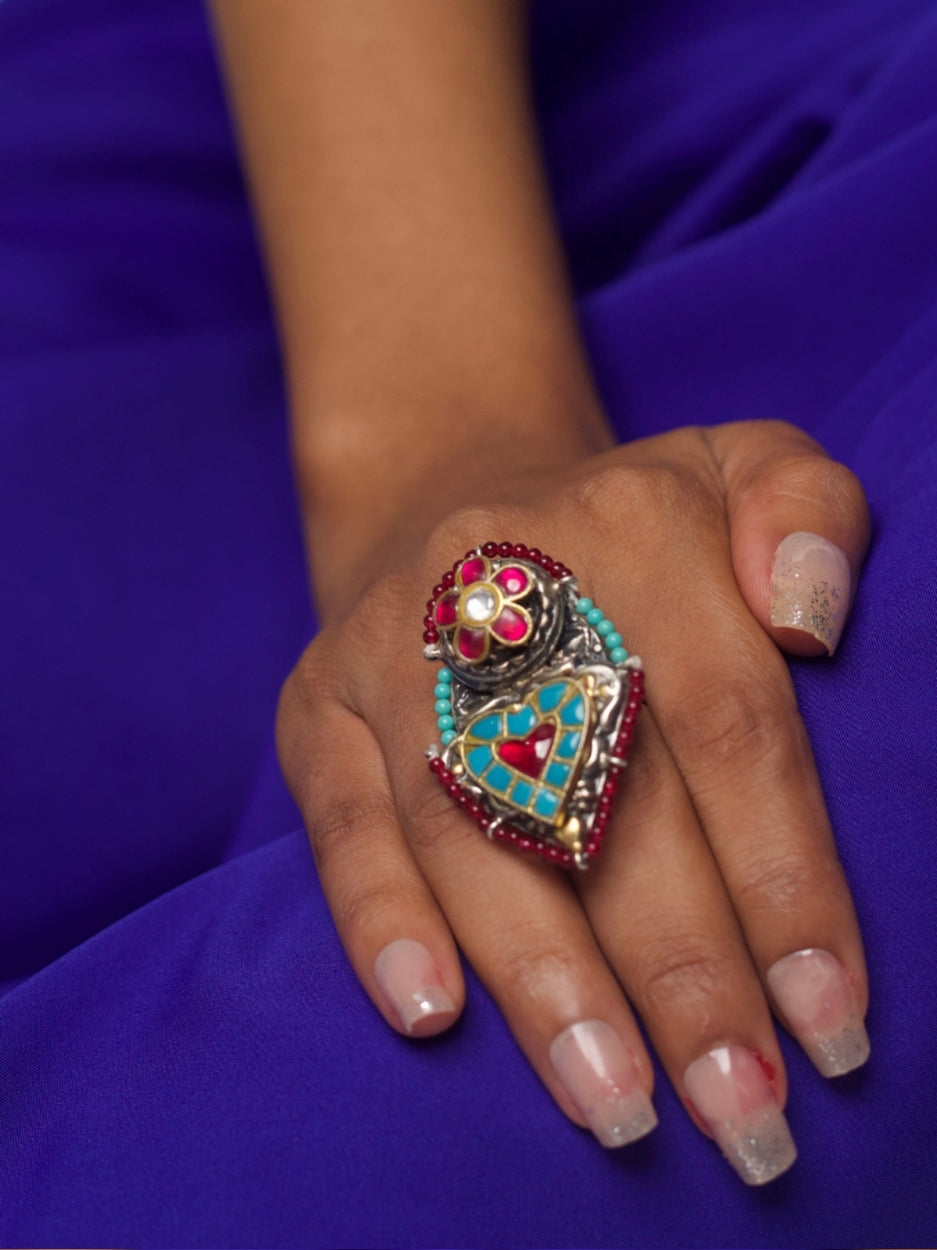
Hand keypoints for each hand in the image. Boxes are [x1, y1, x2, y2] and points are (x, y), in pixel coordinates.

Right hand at [277, 419, 869, 1185]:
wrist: (452, 497)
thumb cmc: (630, 523)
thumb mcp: (743, 469)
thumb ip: (811, 511)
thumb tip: (810, 625)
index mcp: (636, 521)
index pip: (729, 722)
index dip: (783, 876)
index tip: (830, 1018)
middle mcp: (502, 578)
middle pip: (600, 794)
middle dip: (680, 967)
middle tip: (745, 1111)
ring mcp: (392, 646)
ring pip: (468, 823)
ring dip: (543, 976)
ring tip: (614, 1104)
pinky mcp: (314, 703)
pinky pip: (336, 815)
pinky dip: (377, 916)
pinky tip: (428, 1014)